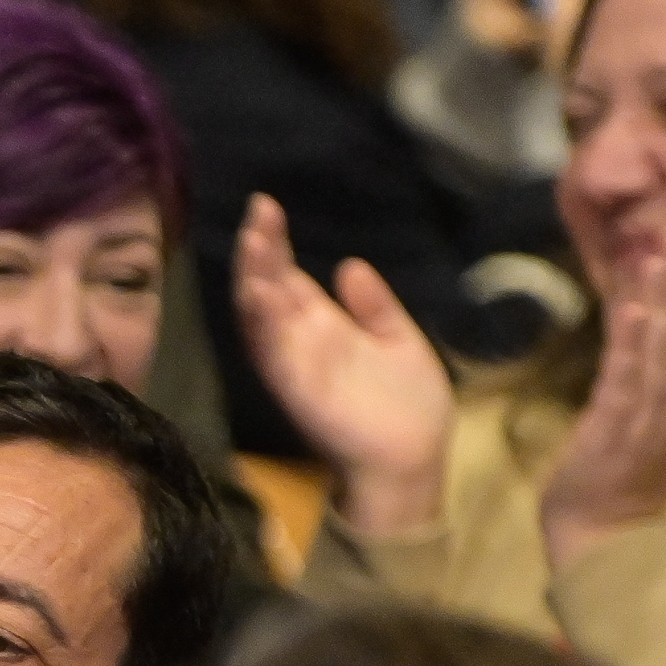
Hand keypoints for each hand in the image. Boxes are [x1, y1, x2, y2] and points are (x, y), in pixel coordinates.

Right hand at [233, 194, 456, 537]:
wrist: (412, 459)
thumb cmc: (409, 405)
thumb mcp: (399, 339)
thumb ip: (374, 306)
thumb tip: (349, 265)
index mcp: (322, 326)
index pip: (287, 277)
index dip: (275, 244)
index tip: (267, 206)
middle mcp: (300, 342)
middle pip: (266, 289)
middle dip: (258, 252)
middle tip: (258, 213)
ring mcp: (295, 365)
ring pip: (260, 318)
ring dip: (252, 282)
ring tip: (253, 243)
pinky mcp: (297, 389)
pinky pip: (273, 355)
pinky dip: (263, 325)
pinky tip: (260, 294)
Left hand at [541, 220, 665, 572]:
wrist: (603, 538)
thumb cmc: (619, 474)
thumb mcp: (645, 414)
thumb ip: (651, 371)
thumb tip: (648, 319)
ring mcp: (653, 417)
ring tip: (658, 251)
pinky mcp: (620, 432)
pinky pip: (632, 382)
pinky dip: (635, 344)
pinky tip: (634, 306)